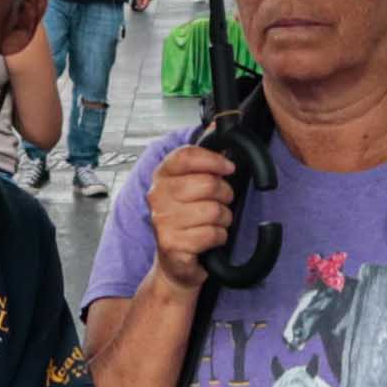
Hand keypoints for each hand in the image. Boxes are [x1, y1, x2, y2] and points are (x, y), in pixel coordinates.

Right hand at [147, 145, 236, 290]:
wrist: (175, 262)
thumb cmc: (188, 219)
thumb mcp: (193, 185)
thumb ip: (204, 159)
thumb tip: (217, 124)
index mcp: (162, 176)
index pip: (187, 155)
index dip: (214, 160)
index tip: (228, 168)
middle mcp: (157, 196)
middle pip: (208, 183)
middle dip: (225, 195)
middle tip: (222, 202)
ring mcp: (162, 221)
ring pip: (214, 211)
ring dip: (223, 219)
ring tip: (214, 223)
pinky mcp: (172, 245)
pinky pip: (212, 234)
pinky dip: (219, 237)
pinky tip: (209, 239)